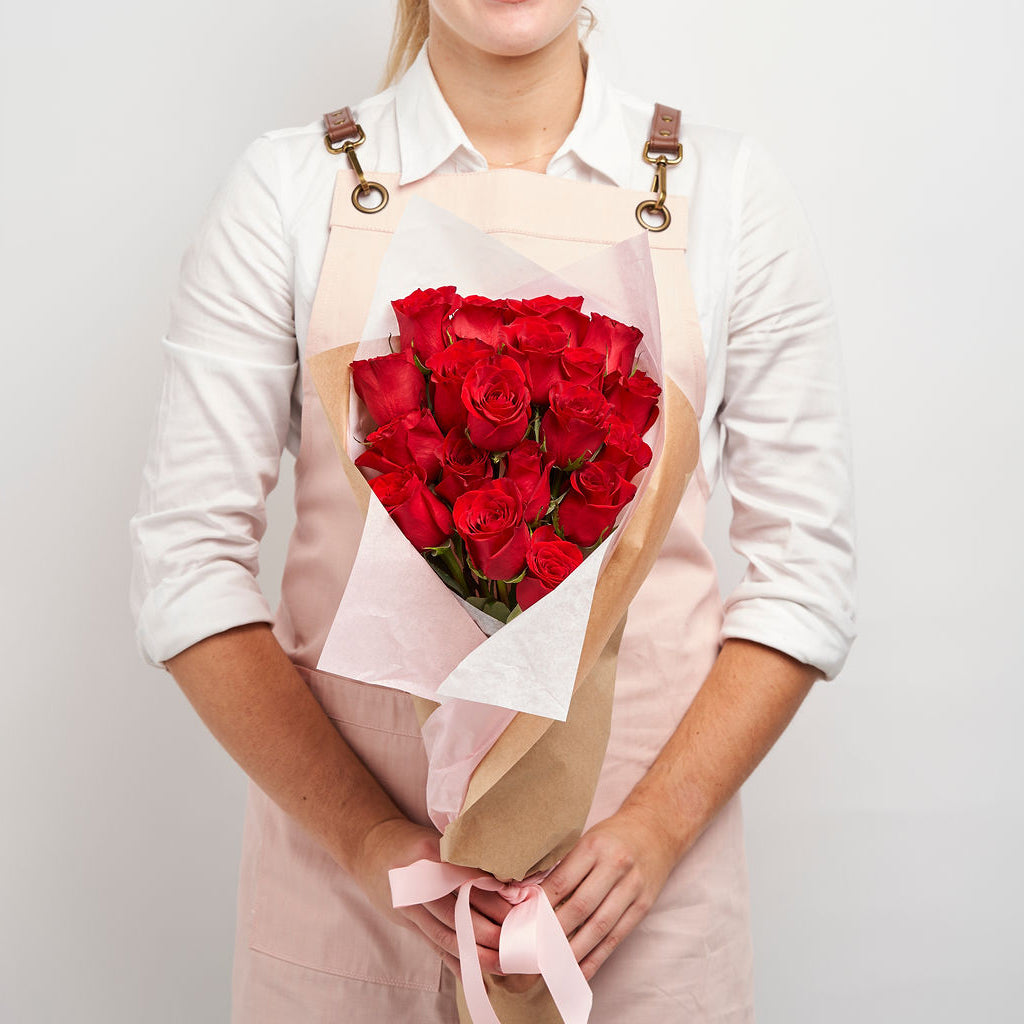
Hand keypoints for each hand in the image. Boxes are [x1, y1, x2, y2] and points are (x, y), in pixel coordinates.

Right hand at [352, 815, 510, 977]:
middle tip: (516, 939)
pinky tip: (474, 977)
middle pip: (458, 911)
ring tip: (502, 962)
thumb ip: (466, 859)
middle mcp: (419, 883)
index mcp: (431, 855)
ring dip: (476, 952)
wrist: (371, 848)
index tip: (518, 906)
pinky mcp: (408, 922)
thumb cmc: (414, 842)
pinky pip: (434, 946)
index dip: (493, 895)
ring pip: (447, 934)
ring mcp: (410, 906)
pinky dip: (455, 963)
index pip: (467, 878)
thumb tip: (506, 881)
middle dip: (490, 929)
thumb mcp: (439, 839)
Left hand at [540, 804, 680, 980]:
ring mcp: (632, 887)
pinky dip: (597, 957)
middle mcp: (616, 866)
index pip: (563, 881)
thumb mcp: (587, 839)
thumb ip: (565, 866)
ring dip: (574, 951)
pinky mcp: (643, 905)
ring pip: (599, 927)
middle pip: (580, 907)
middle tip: (533, 953)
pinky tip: (580, 970)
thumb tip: (534, 900)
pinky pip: (616, 937)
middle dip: (555, 933)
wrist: (656, 830)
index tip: (524, 924)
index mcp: (595, 846)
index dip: (542, 906)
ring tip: (553, 967)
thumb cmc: (612, 836)